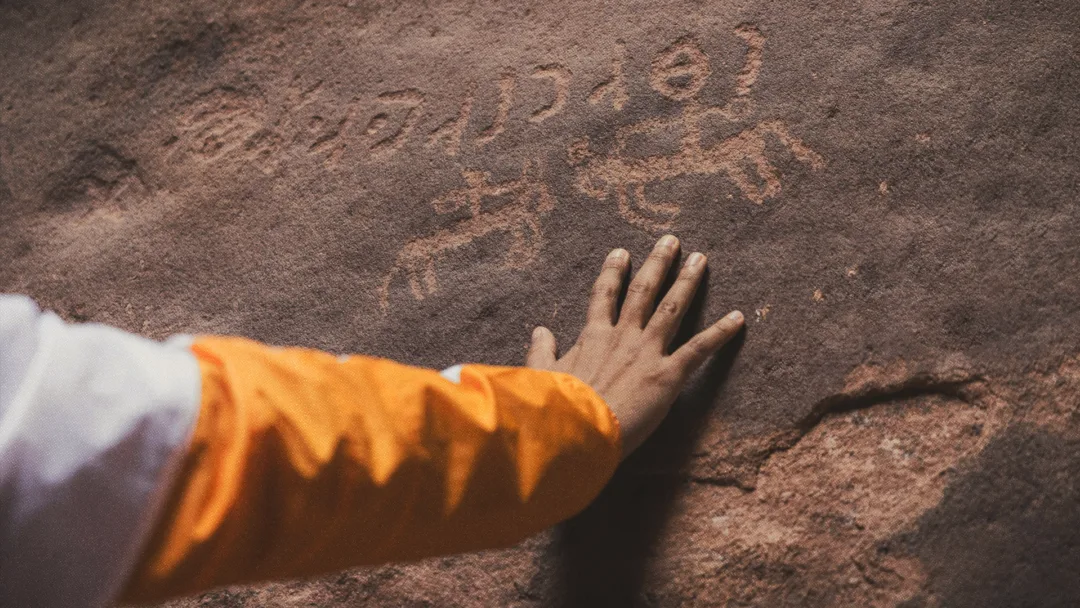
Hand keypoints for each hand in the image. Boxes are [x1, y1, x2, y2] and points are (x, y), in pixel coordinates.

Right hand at [526, 235, 743, 458]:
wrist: (575, 431)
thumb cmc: (557, 408)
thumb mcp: (543, 375)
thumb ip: (542, 352)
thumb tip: (539, 331)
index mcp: (593, 336)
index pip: (604, 295)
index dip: (613, 272)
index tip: (621, 252)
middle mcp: (623, 336)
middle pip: (643, 291)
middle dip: (658, 263)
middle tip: (671, 241)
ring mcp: (647, 352)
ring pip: (672, 307)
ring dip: (688, 282)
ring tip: (701, 259)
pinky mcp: (667, 375)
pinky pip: (699, 348)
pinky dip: (720, 332)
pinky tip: (738, 318)